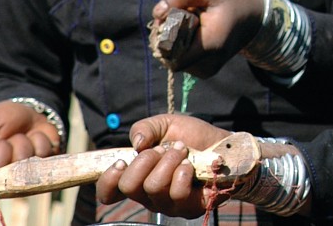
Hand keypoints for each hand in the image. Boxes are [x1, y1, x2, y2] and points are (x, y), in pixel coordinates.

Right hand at [0, 100, 60, 167]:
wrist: (28, 111)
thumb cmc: (0, 119)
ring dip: (24, 142)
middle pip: (4, 172)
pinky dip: (41, 139)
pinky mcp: (46, 163)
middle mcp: (5, 175)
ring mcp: (27, 170)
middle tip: (5, 140)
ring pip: (25, 160)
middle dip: (5, 149)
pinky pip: (45, 153)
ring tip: (20, 136)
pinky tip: (35, 135)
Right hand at [96, 115, 228, 217]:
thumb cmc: (191, 137)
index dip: (108, 180)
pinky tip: (190, 164)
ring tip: (182, 151)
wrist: (223, 144)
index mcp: (137, 179)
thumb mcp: (166, 124)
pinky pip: (178, 194)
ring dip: (169, 160)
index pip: (109, 193)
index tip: (122, 161)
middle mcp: (149, 196)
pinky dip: (183, 172)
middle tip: (164, 149)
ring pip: (154, 187)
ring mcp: (169, 204)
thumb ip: (145, 129)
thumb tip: (136, 144)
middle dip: (145, 160)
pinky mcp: (191, 208)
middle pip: (129, 187)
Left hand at [152, 0, 263, 77]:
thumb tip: (157, 13)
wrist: (255, 17)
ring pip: (172, 59)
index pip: (170, 53)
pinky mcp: (205, 71)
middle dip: (167, 36)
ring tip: (192, 23)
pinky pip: (180, 61)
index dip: (163, 34)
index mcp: (211, 45)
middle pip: (169, 56)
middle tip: (183, 15)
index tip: (173, 15)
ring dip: (173, 41)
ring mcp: (206, 71)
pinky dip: (180, 47)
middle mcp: (209, 64)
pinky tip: (194, 33)